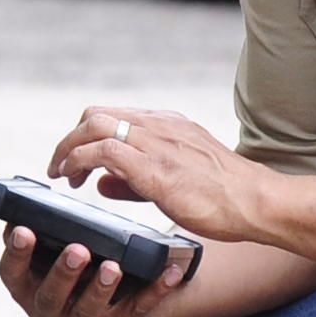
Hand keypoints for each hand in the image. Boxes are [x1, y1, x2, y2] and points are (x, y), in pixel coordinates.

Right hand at [0, 226, 200, 316]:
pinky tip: (169, 272)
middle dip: (63, 273)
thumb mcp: (51, 252)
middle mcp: (48, 313)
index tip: (23, 230)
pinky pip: (136, 311)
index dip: (16, 253)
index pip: (12, 272)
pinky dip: (154, 292)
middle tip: (77, 249)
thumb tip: (25, 206)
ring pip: (89, 311)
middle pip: (51, 297)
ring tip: (113, 266)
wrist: (111, 300)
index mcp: (27, 288)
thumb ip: (41, 233)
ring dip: (101, 288)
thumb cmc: (74, 265)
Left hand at [46, 105, 270, 243]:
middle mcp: (160, 126)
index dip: (84, 135)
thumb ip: (132, 181)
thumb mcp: (172, 182)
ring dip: (68, 149)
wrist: (257, 202)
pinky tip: (76, 180)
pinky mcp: (155, 167)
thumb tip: (99, 182)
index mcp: (167, 125)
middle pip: (96, 114)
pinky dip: (80, 162)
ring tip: (60, 175)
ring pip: (95, 125)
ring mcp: (158, 142)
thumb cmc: (223, 197)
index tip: (73, 161)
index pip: (113, 115)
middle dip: (69, 140)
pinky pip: (105, 151)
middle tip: (59, 168)